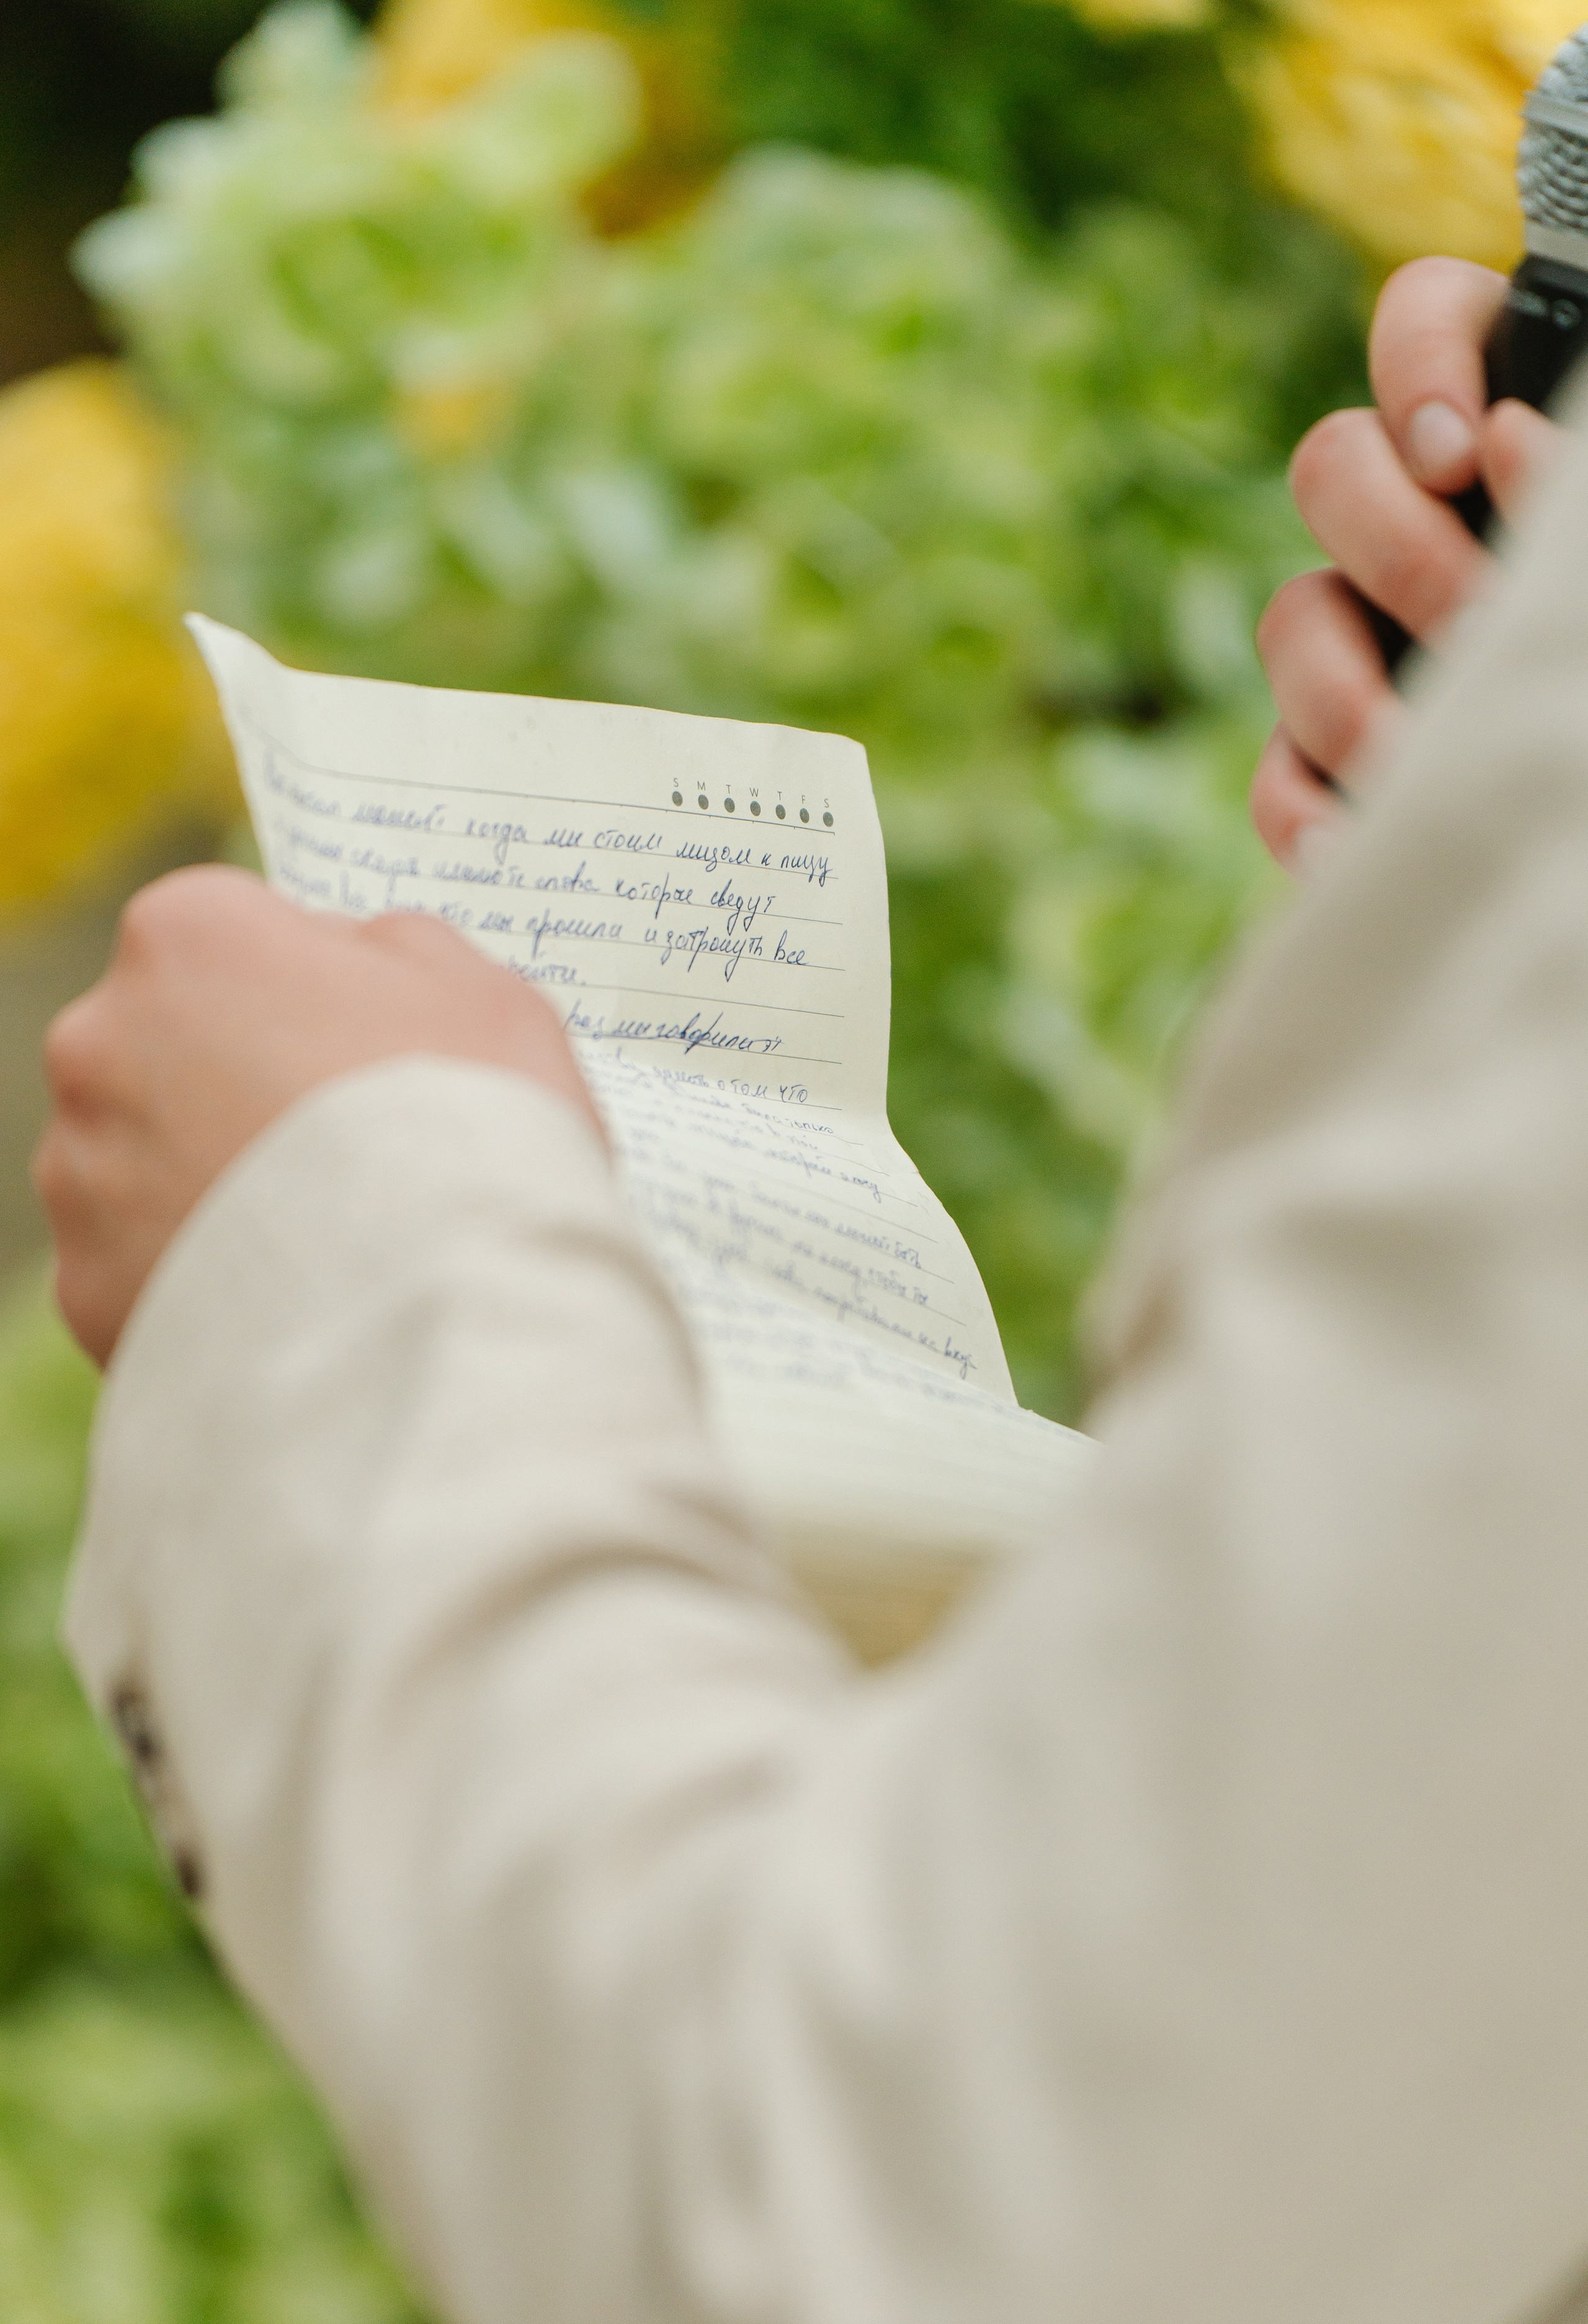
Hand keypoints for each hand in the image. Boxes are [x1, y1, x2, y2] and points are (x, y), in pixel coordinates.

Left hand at [34, 866, 599, 1367]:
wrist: (447, 1325)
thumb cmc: (474, 1130)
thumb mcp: (482, 991)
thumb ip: (399, 952)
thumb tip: (356, 964)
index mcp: (189, 939)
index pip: (232, 930)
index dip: (311, 984)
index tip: (369, 1042)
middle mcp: (100, 1042)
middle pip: (174, 1043)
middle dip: (244, 1081)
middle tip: (353, 1145)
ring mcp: (82, 1173)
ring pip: (147, 1158)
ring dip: (217, 1182)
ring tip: (333, 1237)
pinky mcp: (87, 1288)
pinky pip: (144, 1265)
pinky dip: (203, 1278)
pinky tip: (295, 1301)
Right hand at [1252, 256, 1566, 871]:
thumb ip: (1577, 486)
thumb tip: (1509, 445)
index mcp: (1504, 424)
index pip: (1429, 317)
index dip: (1421, 365)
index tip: (1461, 450)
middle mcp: (1419, 513)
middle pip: (1332, 464)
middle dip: (1392, 544)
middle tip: (1473, 615)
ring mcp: (1366, 632)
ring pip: (1293, 616)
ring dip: (1340, 685)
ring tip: (1413, 752)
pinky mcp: (1337, 751)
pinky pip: (1279, 768)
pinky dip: (1302, 806)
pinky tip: (1352, 840)